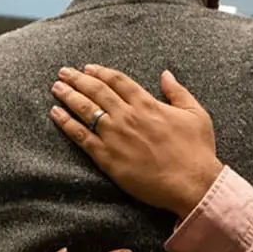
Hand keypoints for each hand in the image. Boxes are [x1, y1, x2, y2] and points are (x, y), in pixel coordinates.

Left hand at [51, 65, 223, 218]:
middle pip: (96, 91)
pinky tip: (56, 114)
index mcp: (147, 104)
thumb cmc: (197, 151)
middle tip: (64, 72)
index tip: (88, 68)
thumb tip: (165, 74)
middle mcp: (127, 116)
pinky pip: (81, 136)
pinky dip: (67, 123)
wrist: (191, 183)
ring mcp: (115, 136)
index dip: (100, 72)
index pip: (118, 81)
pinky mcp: (107, 158)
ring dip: (68, 96)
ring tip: (56, 88)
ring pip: (85, 110)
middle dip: (77, 79)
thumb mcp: (196, 114)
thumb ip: (178, 92)